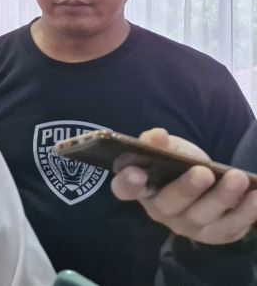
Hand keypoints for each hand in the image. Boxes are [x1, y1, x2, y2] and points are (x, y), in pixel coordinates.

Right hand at [111, 128, 256, 244]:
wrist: (207, 186)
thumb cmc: (180, 165)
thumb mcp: (169, 148)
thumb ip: (158, 142)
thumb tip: (156, 136)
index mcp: (141, 188)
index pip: (125, 189)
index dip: (128, 183)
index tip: (137, 173)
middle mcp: (161, 210)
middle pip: (170, 204)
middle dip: (187, 188)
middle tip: (203, 172)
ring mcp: (189, 225)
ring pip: (204, 215)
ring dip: (222, 198)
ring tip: (238, 178)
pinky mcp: (216, 234)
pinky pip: (231, 226)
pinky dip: (246, 212)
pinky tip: (256, 196)